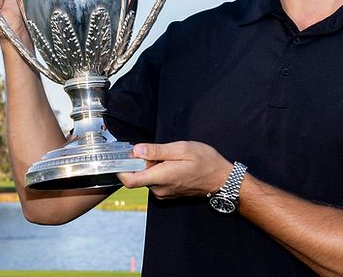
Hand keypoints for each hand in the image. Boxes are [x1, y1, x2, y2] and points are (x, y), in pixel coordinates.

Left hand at [118, 141, 233, 199]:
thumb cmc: (205, 162)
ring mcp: (164, 193)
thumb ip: (157, 151)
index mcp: (161, 177)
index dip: (121, 168)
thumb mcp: (181, 149)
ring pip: (147, 178)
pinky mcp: (168, 193)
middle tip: (153, 150)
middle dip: (140, 162)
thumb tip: (137, 150)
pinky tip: (171, 163)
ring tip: (168, 156)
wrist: (221, 179)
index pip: (129, 180)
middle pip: (137, 176)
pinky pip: (155, 181)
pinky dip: (157, 171)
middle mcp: (159, 189)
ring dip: (150, 166)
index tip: (122, 156)